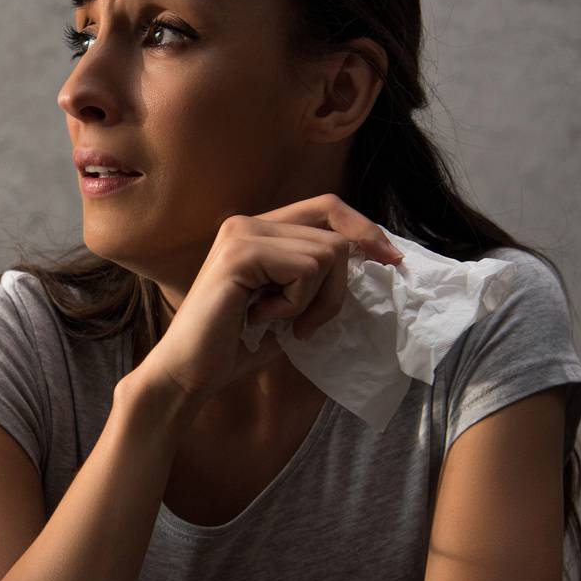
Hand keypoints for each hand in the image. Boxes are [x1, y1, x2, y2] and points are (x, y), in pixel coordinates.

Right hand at [133, 193, 403, 412]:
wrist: (188, 372)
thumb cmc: (236, 345)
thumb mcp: (289, 306)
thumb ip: (317, 278)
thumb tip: (372, 261)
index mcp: (259, 230)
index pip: (328, 208)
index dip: (365, 229)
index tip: (391, 261)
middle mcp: (249, 222)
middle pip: (335, 233)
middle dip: (338, 286)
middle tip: (310, 323)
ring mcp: (242, 234)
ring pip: (327, 254)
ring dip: (314, 300)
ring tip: (276, 321)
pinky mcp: (241, 254)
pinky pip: (306, 270)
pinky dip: (295, 304)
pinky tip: (262, 318)